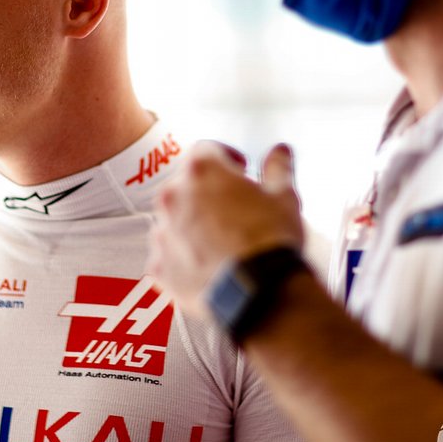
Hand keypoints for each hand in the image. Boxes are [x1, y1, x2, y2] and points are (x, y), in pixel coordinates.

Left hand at [148, 142, 303, 317]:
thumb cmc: (269, 242)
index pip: (206, 149)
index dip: (226, 157)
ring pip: (174, 219)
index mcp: (202, 171)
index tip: (238, 169)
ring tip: (223, 241)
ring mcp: (162, 232)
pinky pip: (168, 254)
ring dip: (193, 224)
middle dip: (209, 192)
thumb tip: (280, 153)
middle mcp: (174, 196)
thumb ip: (278, 167)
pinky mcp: (159, 266)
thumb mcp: (284, 196)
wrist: (259, 292)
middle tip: (235, 209)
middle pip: (186, 184)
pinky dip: (184, 256)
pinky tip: (209, 264)